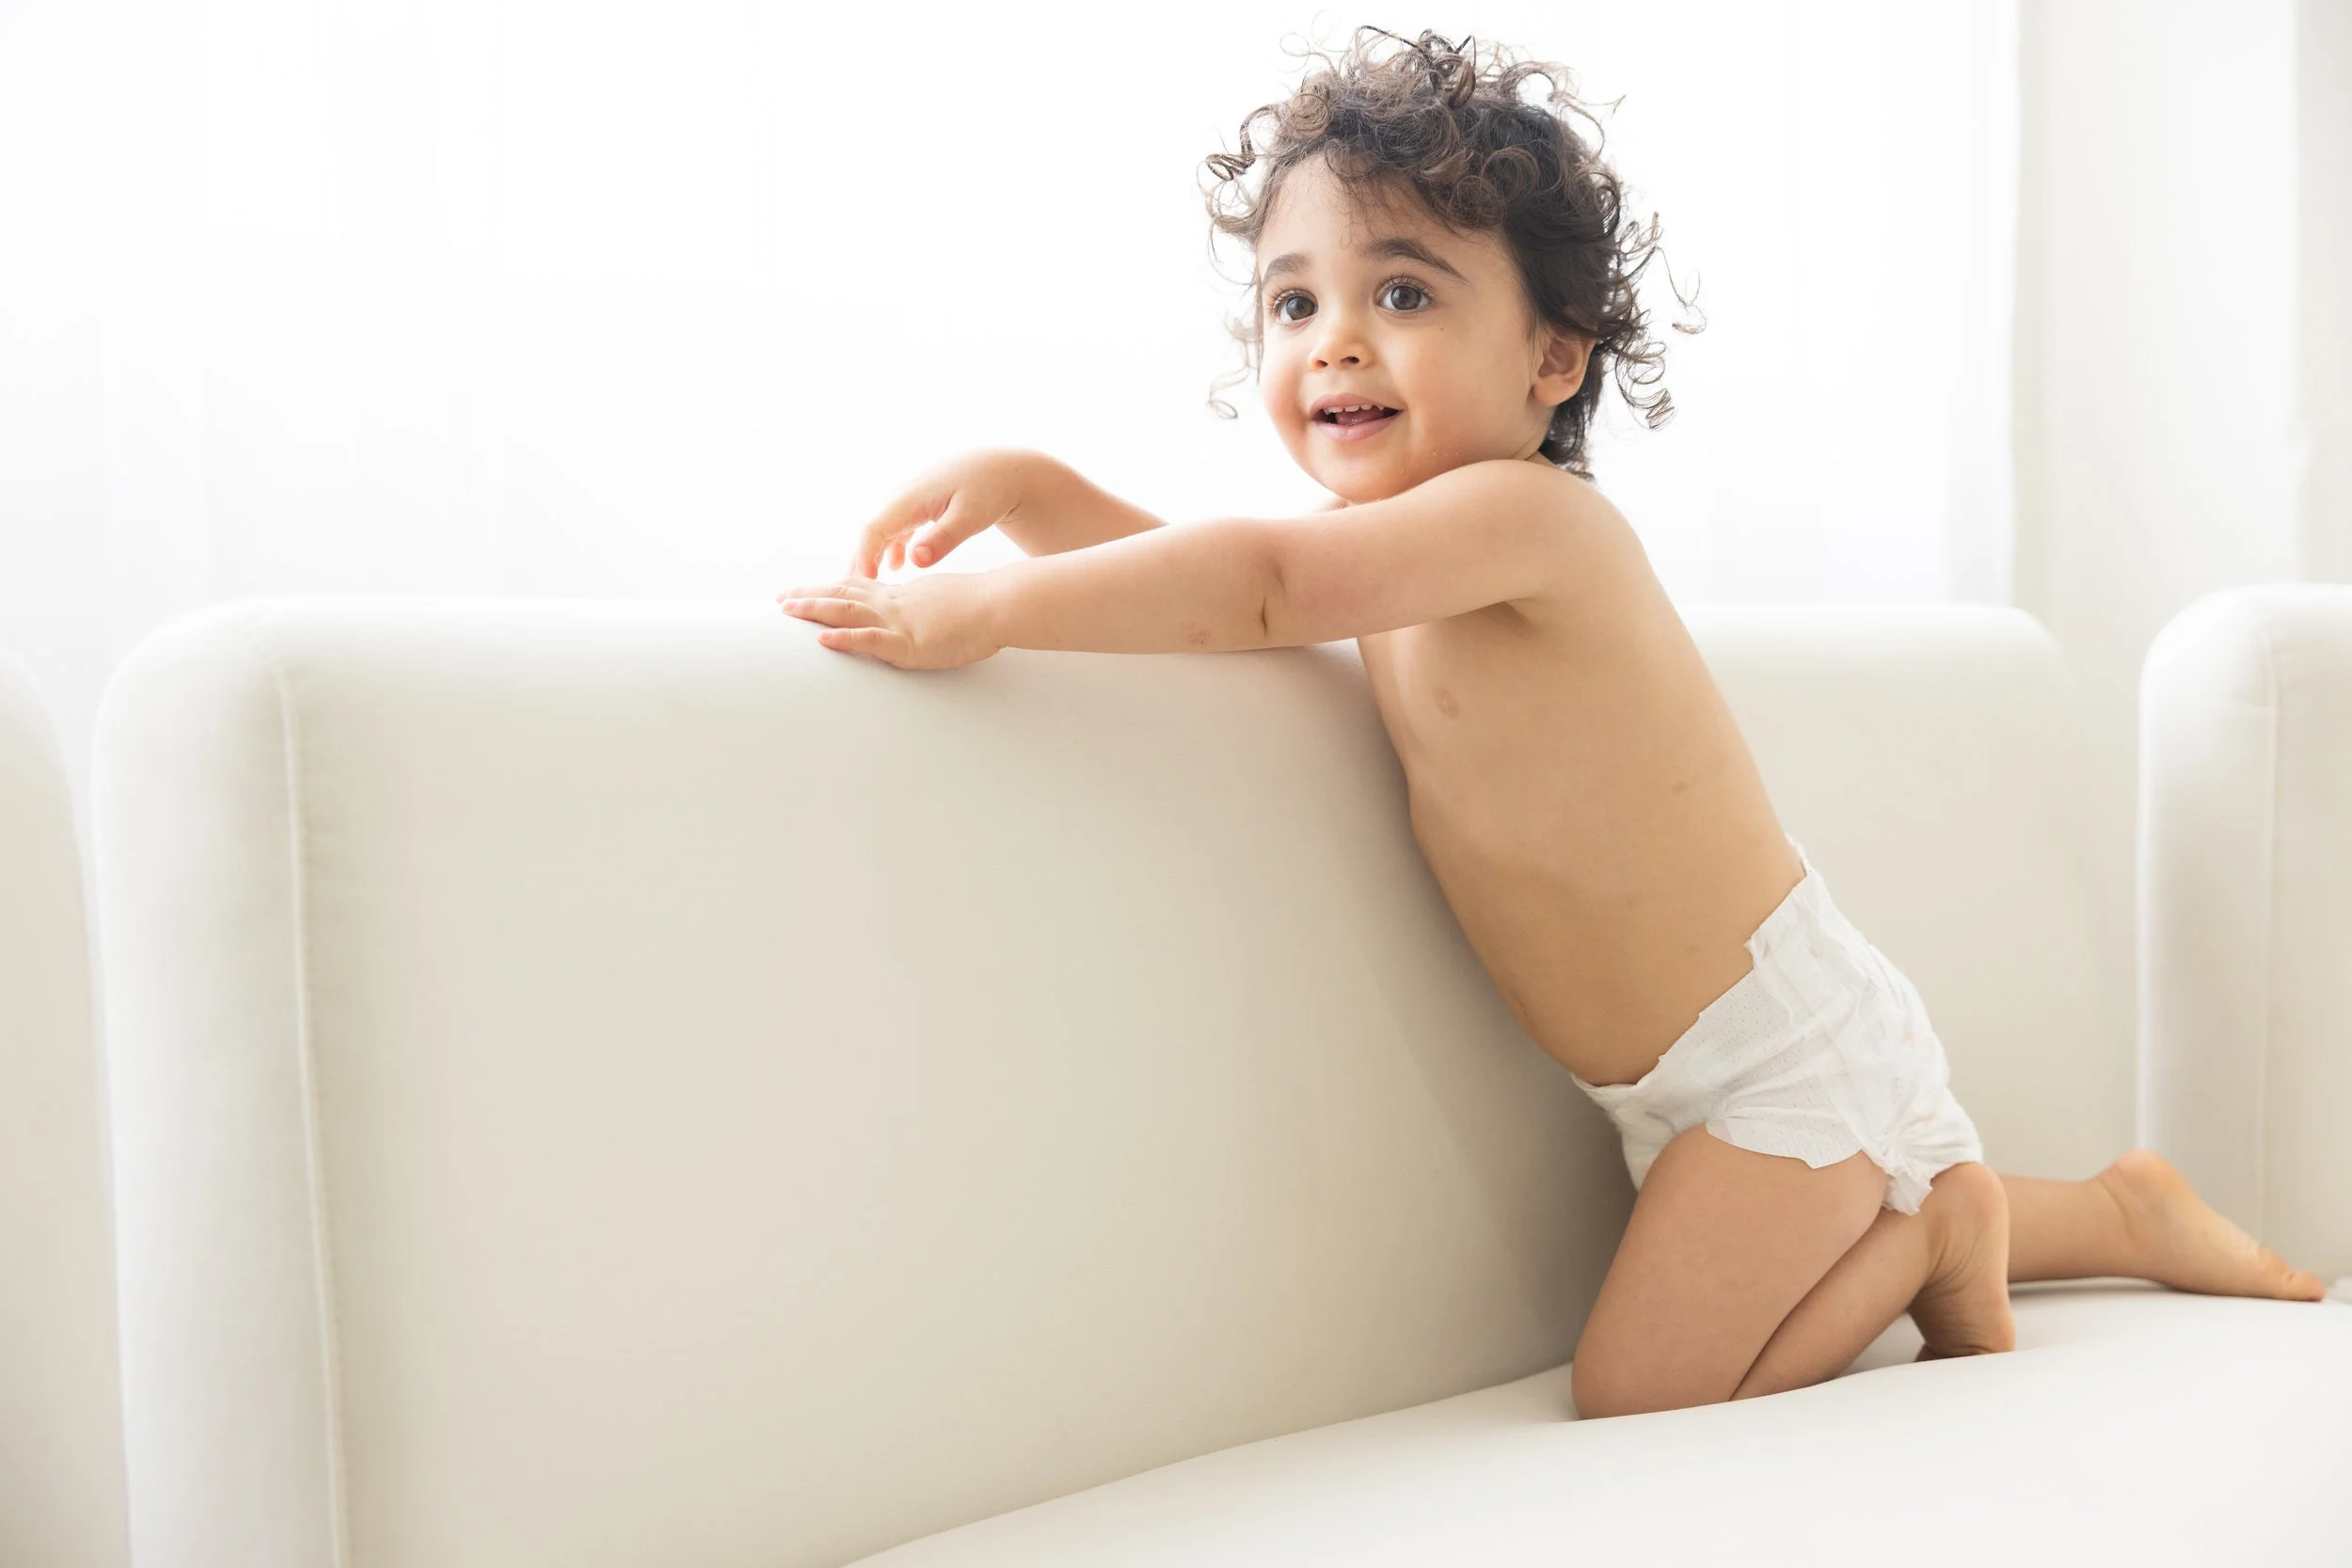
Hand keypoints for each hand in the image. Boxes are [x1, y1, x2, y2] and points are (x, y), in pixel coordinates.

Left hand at [777, 571, 1001, 670]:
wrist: (1001, 603)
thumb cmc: (983, 603)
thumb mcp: (944, 600)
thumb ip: (924, 606)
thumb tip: (920, 614)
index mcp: (902, 595)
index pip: (856, 587)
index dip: (827, 587)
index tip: (802, 589)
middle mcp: (894, 603)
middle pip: (842, 594)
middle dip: (808, 596)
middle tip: (780, 600)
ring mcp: (900, 622)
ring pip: (848, 611)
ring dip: (814, 610)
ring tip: (788, 611)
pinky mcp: (911, 644)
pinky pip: (872, 641)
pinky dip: (845, 639)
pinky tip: (824, 640)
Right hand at [849, 449, 1042, 576]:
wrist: (1005, 467)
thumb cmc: (991, 489)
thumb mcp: (971, 516)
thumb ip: (944, 539)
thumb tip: (915, 560)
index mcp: (911, 498)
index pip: (874, 530)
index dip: (864, 557)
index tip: (863, 584)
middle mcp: (904, 496)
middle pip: (872, 532)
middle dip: (860, 561)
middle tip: (853, 594)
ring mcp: (911, 498)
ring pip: (883, 530)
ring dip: (873, 555)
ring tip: (868, 585)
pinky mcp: (920, 503)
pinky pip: (898, 526)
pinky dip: (891, 546)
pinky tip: (896, 566)